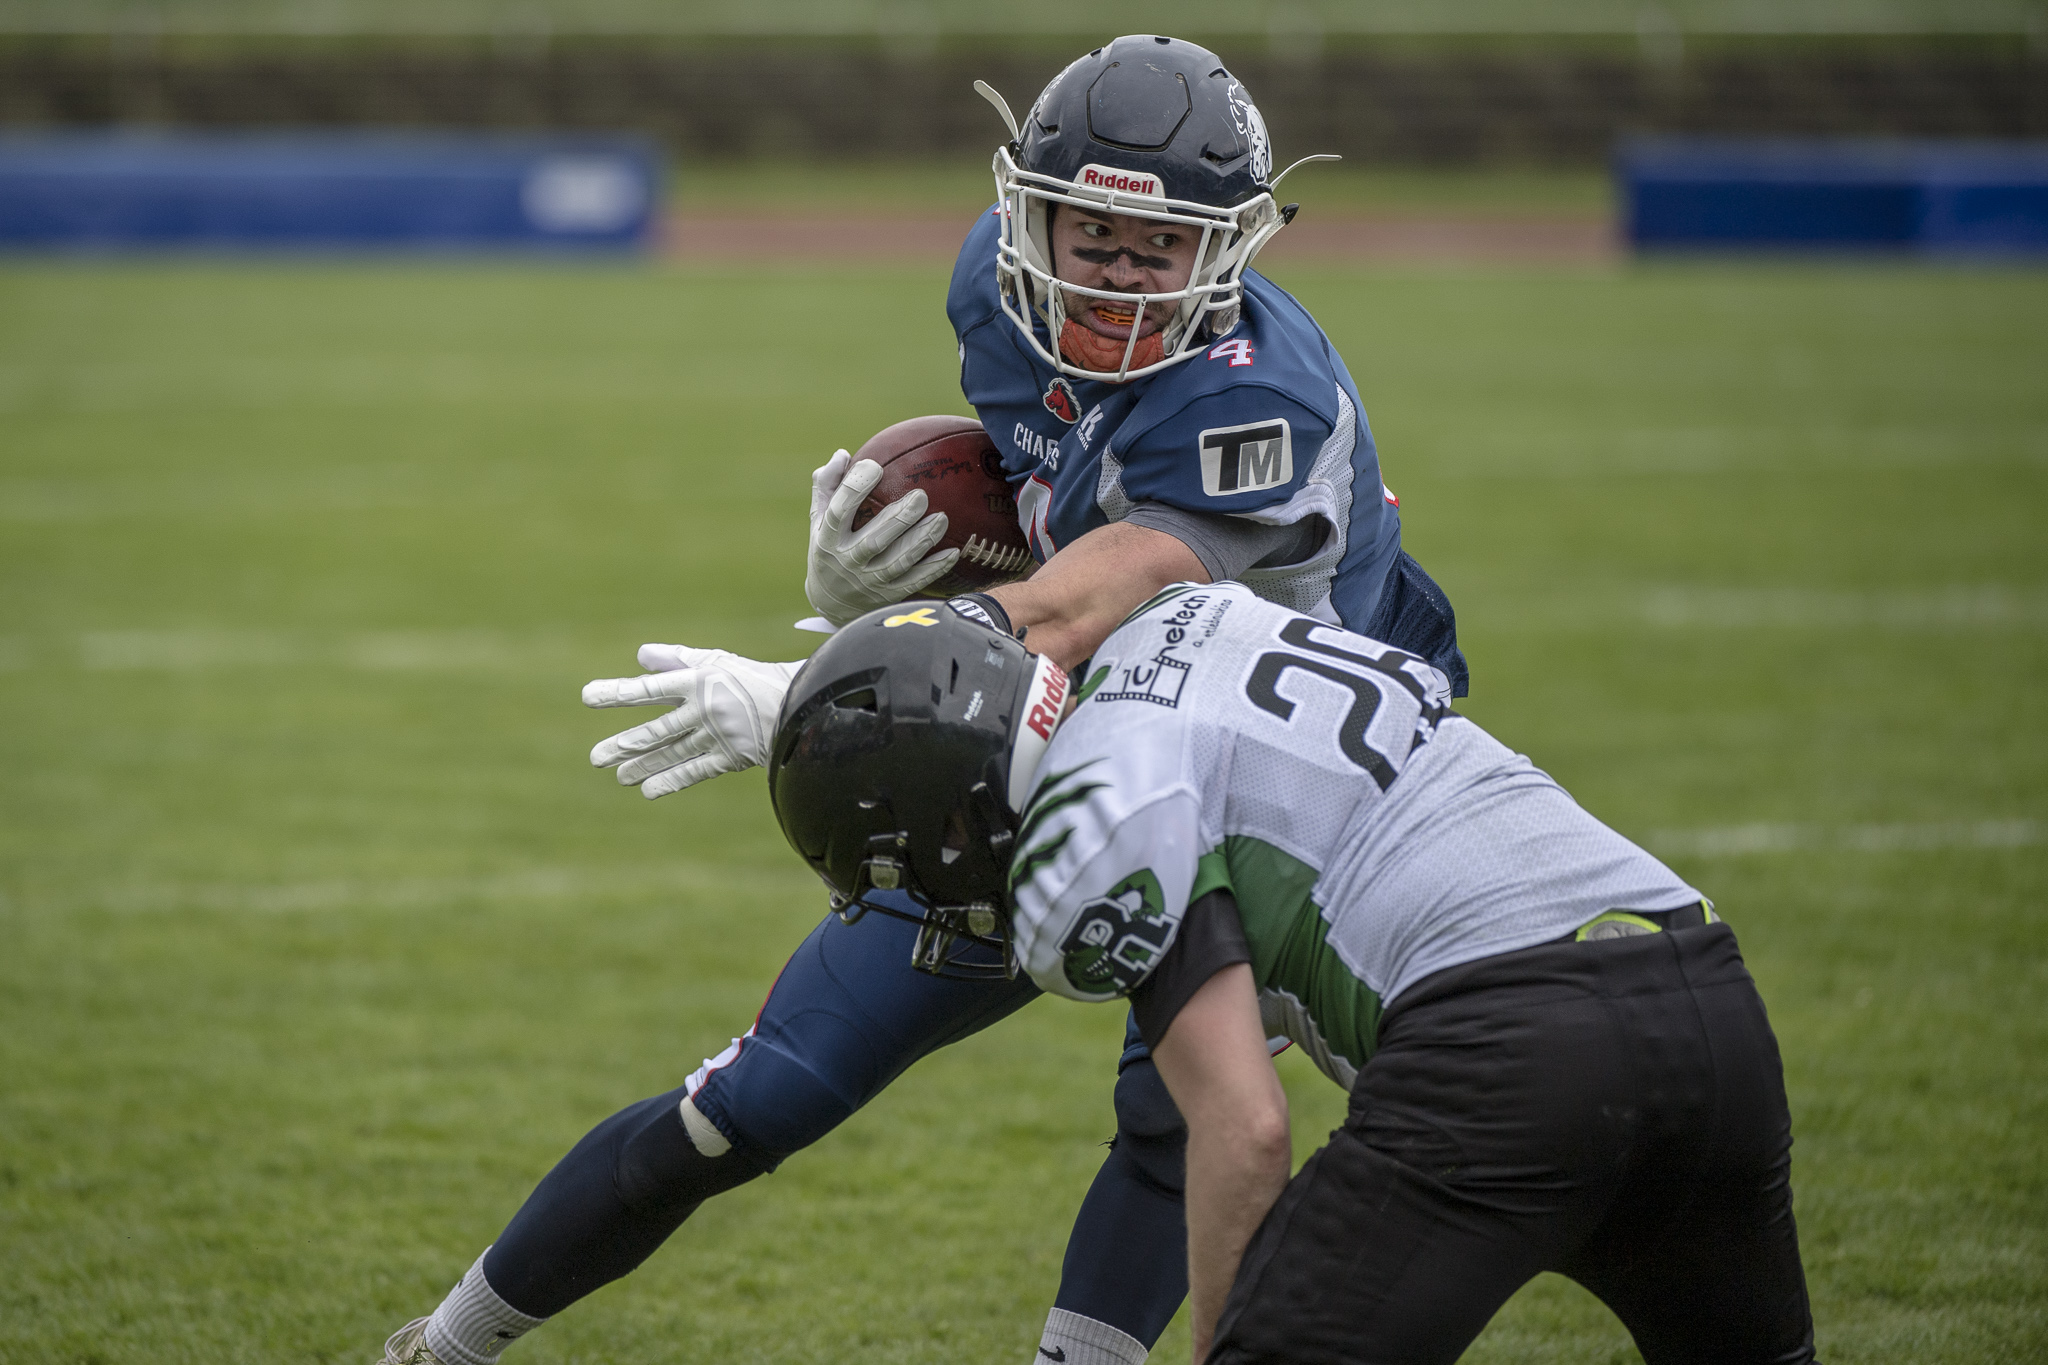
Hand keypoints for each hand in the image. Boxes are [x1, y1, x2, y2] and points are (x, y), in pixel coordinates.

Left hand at [583, 645, 801, 797]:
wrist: (802, 703)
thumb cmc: (754, 678)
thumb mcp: (718, 662)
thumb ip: (678, 660)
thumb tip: (641, 656)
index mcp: (700, 680)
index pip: (650, 688)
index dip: (619, 693)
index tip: (588, 697)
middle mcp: (705, 708)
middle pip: (656, 730)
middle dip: (624, 745)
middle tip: (596, 757)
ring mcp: (718, 735)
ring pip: (671, 753)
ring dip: (642, 766)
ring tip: (618, 775)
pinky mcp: (731, 756)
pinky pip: (695, 771)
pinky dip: (671, 781)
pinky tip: (647, 791)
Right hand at [805, 448, 958, 625]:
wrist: (830, 603)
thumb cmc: (828, 547)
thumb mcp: (818, 519)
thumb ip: (827, 485)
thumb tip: (843, 454)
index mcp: (828, 539)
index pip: (838, 511)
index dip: (855, 488)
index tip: (874, 465)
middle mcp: (847, 562)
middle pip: (874, 540)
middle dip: (899, 518)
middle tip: (921, 495)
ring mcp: (868, 582)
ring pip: (898, 562)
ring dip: (921, 541)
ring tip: (942, 519)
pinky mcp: (887, 596)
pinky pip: (914, 582)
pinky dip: (934, 569)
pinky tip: (953, 552)